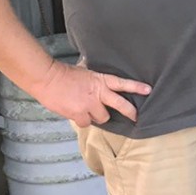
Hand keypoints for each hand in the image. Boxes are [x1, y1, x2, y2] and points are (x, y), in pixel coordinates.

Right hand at [34, 59, 149, 127]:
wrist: (47, 78)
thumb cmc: (64, 73)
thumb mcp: (85, 70)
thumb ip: (95, 77)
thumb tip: (98, 73)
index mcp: (101, 80)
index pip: (123, 83)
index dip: (136, 87)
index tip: (148, 90)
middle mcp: (98, 93)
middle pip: (120, 105)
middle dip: (130, 112)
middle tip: (136, 117)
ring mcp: (89, 105)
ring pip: (102, 118)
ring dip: (97, 116)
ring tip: (88, 109)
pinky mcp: (78, 114)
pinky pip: (86, 123)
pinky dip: (83, 120)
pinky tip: (77, 113)